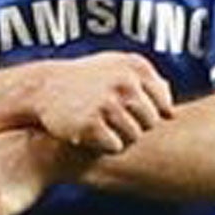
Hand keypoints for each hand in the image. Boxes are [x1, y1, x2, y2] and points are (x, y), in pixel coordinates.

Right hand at [29, 52, 172, 153]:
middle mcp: (125, 82)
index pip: (164, 106)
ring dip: (119, 137)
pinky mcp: (91, 123)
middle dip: (135, 127)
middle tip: (110, 121)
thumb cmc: (85, 79)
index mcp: (137, 67)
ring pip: (134, 137)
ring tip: (99, 125)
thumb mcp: (116, 67)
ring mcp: (108, 102)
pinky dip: (104, 145)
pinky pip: (115, 147)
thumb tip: (171, 106)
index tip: (129, 113)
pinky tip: (89, 133)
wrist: (42, 88)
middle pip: (150, 123)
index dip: (149, 115)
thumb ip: (146, 81)